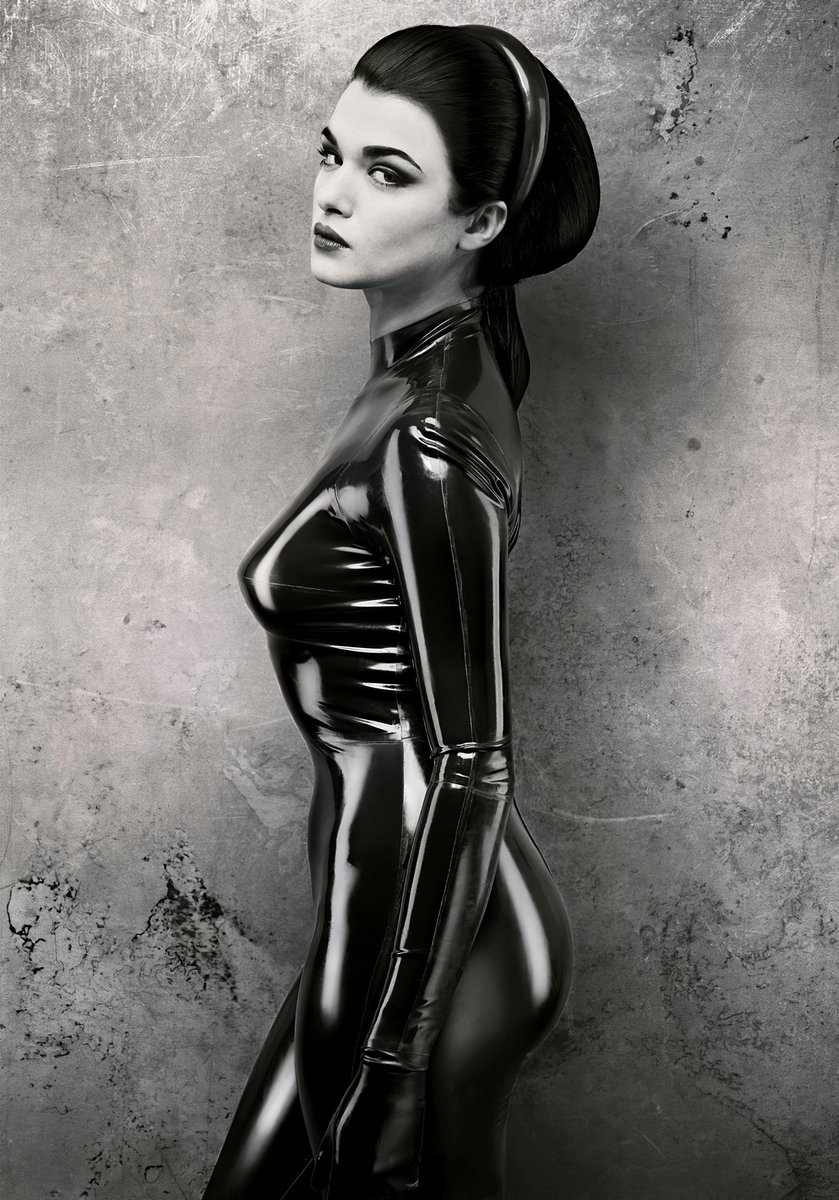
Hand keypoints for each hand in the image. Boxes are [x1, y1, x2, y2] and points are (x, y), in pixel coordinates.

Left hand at [310, 1056, 425, 1197]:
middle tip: (361, 1171)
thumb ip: (322, 1165)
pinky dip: (396, 1184)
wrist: (392, 1079)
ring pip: (381, 1199)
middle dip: (357, 1192)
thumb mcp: (332, 1130)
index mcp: (342, 1169)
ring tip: (377, 1164)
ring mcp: (389, 1176)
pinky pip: (401, 1191)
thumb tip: (318, 1187)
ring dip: (377, 1191)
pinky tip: (391, 1163)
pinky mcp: (410, 1170)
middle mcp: (365, 1179)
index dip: (338, 1195)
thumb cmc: (360, 1100)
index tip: (341, 1190)